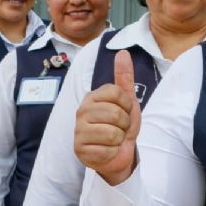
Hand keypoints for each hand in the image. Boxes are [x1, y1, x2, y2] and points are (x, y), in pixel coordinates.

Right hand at [74, 50, 140, 184]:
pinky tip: (107, 150)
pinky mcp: (79, 149)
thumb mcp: (127, 101)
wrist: (118, 153)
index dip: (127, 105)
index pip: (117, 93)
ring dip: (119, 139)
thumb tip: (123, 52)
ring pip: (112, 133)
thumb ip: (124, 77)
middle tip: (119, 128)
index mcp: (92, 96)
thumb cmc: (121, 126)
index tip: (124, 111)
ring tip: (113, 140)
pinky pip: (107, 149)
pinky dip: (112, 152)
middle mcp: (82, 111)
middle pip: (116, 114)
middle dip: (124, 125)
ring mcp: (78, 130)